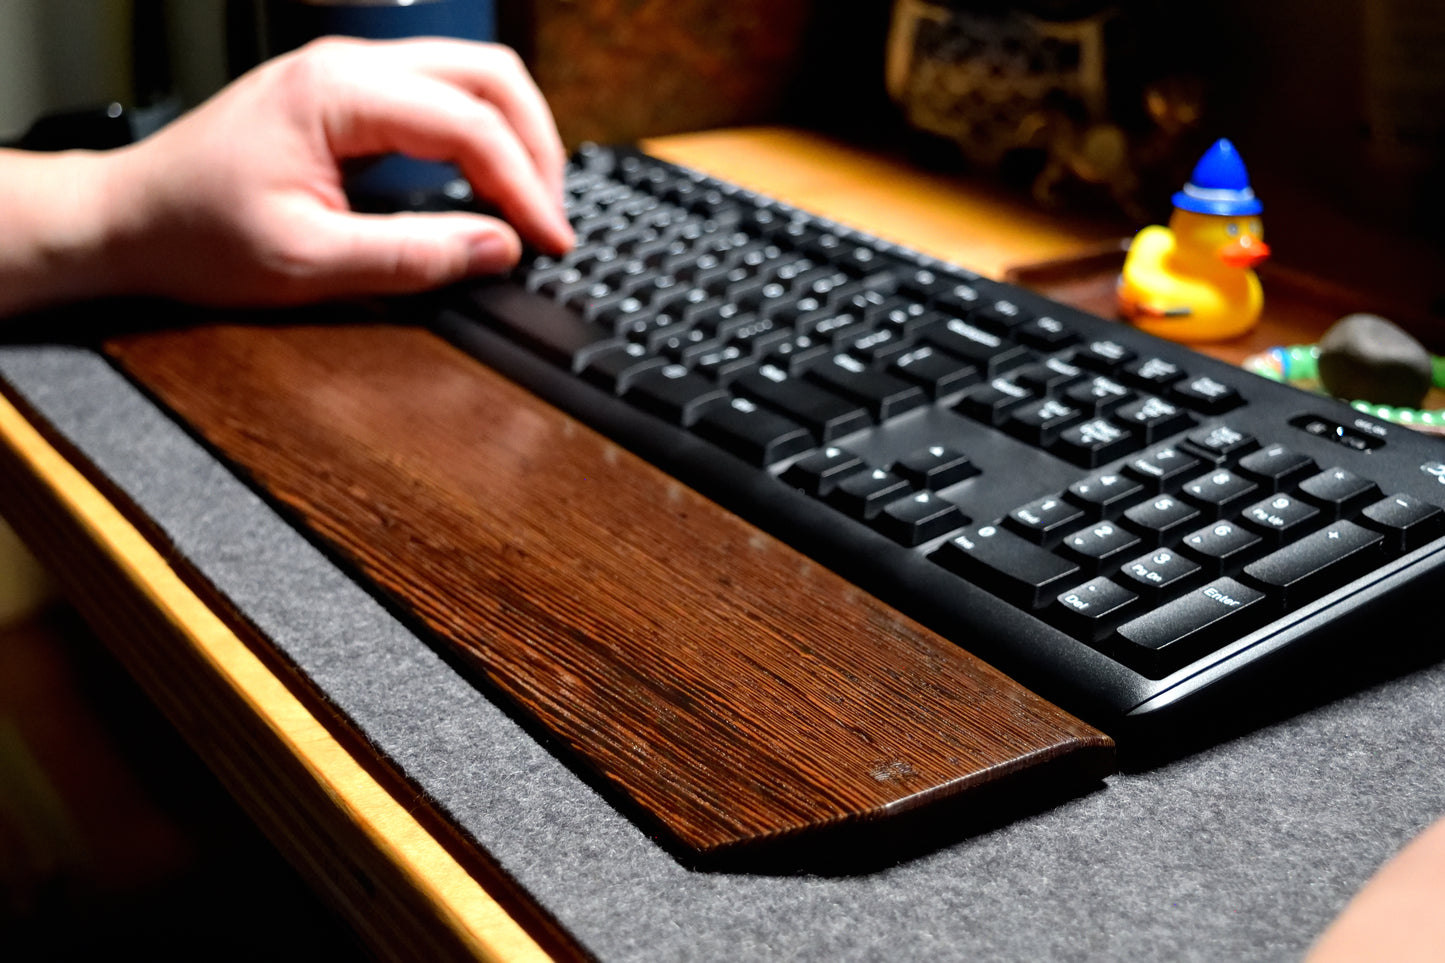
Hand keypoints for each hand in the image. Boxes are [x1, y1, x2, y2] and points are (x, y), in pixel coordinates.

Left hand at [97, 37, 571, 307]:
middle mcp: (349, 63)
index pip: (469, 124)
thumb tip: (501, 247)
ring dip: (516, 136)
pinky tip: (491, 185)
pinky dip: (483, 136)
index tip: (551, 241)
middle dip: (537, 147)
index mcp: (337, 93)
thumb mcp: (308, 263)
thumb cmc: (197, 235)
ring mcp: (350, 72)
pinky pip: (443, 95)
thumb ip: (413, 255)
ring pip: (473, 76)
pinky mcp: (350, 95)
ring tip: (532, 205)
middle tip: (553, 219)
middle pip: (489, 75)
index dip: (523, 186)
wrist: (129, 219)